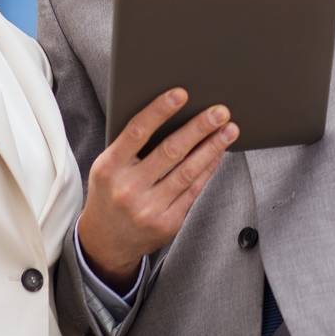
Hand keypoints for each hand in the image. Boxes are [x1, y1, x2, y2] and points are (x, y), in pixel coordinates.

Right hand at [76, 88, 238, 289]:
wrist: (105, 241)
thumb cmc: (110, 192)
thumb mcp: (108, 166)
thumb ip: (131, 144)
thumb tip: (174, 114)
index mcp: (109, 167)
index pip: (137, 132)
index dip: (160, 110)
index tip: (182, 93)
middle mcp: (128, 189)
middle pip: (170, 151)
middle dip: (199, 128)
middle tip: (220, 111)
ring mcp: (149, 209)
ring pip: (187, 171)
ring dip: (212, 147)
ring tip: (229, 130)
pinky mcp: (168, 223)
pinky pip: (193, 190)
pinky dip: (208, 169)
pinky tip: (218, 154)